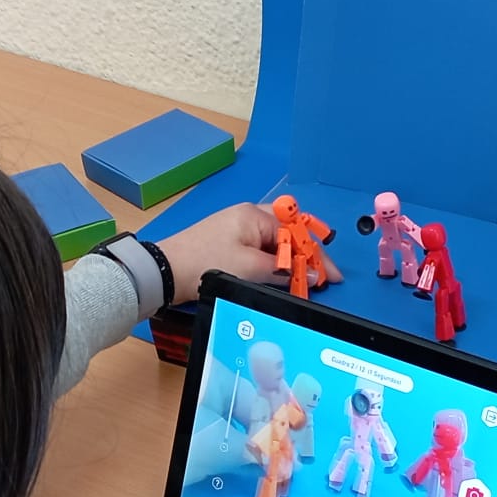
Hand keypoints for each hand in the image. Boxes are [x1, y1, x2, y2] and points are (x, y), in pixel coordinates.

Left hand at [156, 203, 342, 303]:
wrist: (166, 272)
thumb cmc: (206, 263)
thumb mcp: (250, 268)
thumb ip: (284, 270)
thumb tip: (312, 275)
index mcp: (255, 215)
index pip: (296, 231)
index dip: (316, 254)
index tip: (331, 275)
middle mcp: (248, 217)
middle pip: (289, 233)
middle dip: (307, 254)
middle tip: (321, 277)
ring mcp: (238, 230)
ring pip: (276, 243)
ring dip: (291, 261)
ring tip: (304, 280)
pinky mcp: (229, 244)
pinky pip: (261, 250)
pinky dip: (274, 264)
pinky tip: (281, 277)